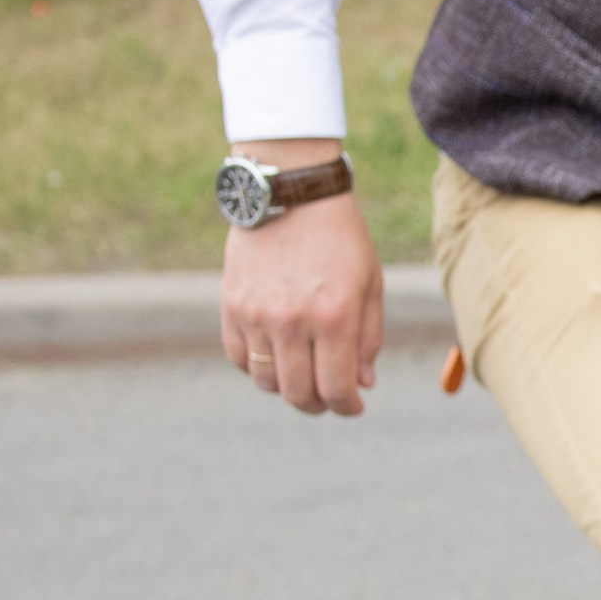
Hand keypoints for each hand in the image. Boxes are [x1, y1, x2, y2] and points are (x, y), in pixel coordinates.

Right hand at [220, 167, 385, 415]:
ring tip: (302, 376)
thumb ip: (368, 339)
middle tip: (329, 400)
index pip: (336, 389)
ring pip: (266, 381)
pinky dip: (256, 367)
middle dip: (318, 405)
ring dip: (286, 388)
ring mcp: (255, 314)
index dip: (347, 407)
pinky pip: (238, 358)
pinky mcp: (231, 305)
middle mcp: (291, 320)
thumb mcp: (369, 284)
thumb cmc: (341, 238)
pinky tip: (275, 356)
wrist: (292, 192)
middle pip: (298, 394)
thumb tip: (362, 385)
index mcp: (334, 316)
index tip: (353, 406)